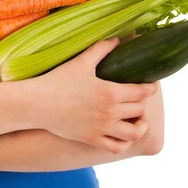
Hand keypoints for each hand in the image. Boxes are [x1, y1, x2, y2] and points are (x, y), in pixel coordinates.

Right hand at [33, 38, 157, 153]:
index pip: (143, 92)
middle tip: (140, 97)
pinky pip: (116, 147)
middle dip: (143, 103)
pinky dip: (125, 142)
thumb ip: (101, 49)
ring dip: (140, 126)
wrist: (37, 103)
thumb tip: (117, 39)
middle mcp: (109, 112)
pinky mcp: (91, 139)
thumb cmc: (58, 80)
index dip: (151, 88)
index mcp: (110, 92)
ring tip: (138, 119)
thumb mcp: (81, 62)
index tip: (151, 84)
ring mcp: (101, 128)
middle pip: (140, 110)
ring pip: (134, 133)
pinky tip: (123, 133)